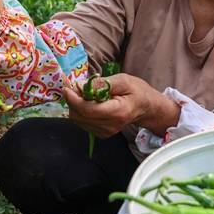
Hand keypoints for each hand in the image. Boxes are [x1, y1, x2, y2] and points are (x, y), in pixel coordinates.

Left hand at [63, 73, 180, 137]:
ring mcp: (106, 132)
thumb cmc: (136, 91)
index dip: (74, 99)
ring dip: (75, 106)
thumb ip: (102, 83)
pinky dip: (80, 111)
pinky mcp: (101, 133)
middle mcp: (110, 126)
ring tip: (83, 94)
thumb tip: (82, 86)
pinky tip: (88, 103)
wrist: (146, 107)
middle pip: (80, 116)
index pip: (88, 110)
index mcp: (117, 112)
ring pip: (79, 120)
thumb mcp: (123, 80)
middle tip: (76, 87)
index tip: (68, 88)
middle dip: (73, 101)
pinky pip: (82, 122)